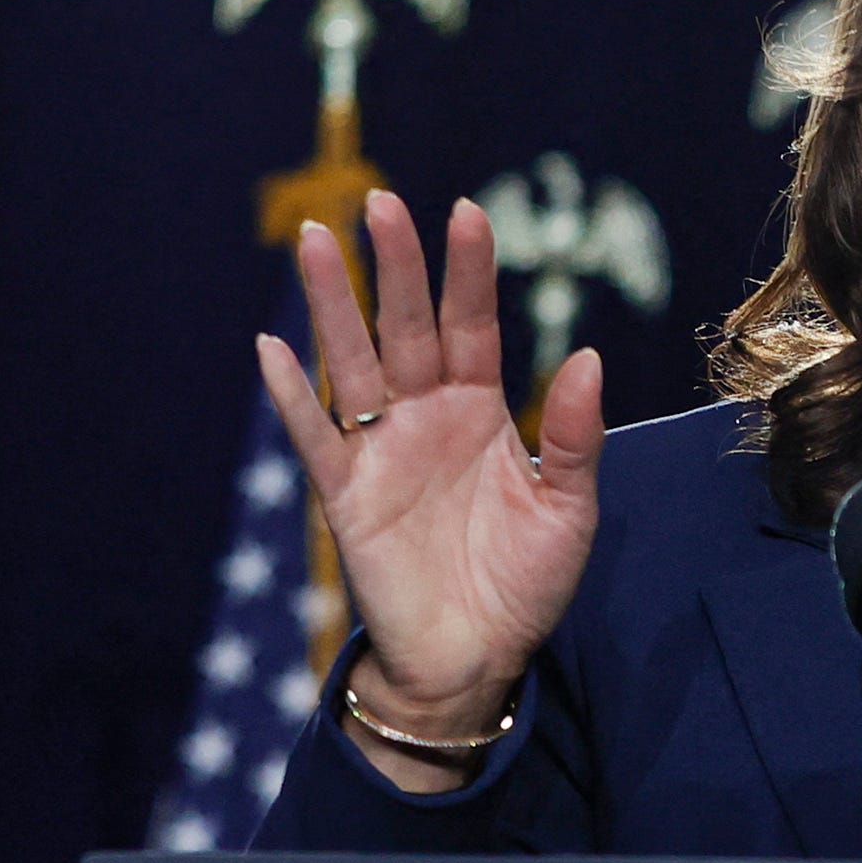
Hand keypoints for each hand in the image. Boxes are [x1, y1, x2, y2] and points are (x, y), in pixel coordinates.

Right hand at [252, 192, 604, 751]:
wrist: (476, 660)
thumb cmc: (523, 584)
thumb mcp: (569, 510)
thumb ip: (577, 438)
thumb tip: (589, 359)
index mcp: (481, 411)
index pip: (472, 326)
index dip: (467, 273)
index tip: (467, 212)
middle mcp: (425, 417)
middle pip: (406, 327)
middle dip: (395, 266)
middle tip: (380, 202)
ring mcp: (382, 451)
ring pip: (352, 363)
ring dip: (333, 305)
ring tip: (316, 240)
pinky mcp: (348, 496)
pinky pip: (316, 438)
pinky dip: (292, 396)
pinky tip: (272, 348)